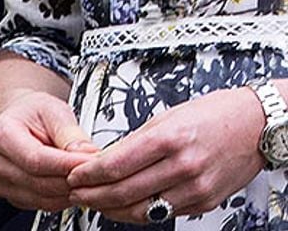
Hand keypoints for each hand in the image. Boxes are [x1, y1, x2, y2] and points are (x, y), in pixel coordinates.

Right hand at [0, 89, 98, 210]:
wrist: (21, 119)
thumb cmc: (34, 113)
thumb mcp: (53, 110)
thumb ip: (69, 132)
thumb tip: (88, 154)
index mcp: (1, 134)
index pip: (36, 159)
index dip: (67, 164)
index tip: (91, 162)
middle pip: (41, 183)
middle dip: (73, 179)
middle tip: (95, 170)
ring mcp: (1, 182)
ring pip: (44, 199)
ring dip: (69, 191)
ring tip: (83, 175)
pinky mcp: (13, 197)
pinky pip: (44, 206)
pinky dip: (62, 198)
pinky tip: (69, 182)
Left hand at [66, 87, 264, 221]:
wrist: (253, 126)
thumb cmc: (211, 115)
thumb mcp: (166, 117)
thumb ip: (137, 140)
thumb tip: (108, 158)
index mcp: (167, 138)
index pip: (116, 164)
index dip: (90, 174)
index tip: (74, 174)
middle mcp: (182, 166)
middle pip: (126, 191)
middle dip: (95, 195)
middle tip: (76, 192)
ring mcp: (196, 188)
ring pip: (144, 209)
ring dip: (114, 209)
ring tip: (95, 203)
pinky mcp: (206, 203)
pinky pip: (166, 213)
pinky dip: (142, 212)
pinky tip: (127, 206)